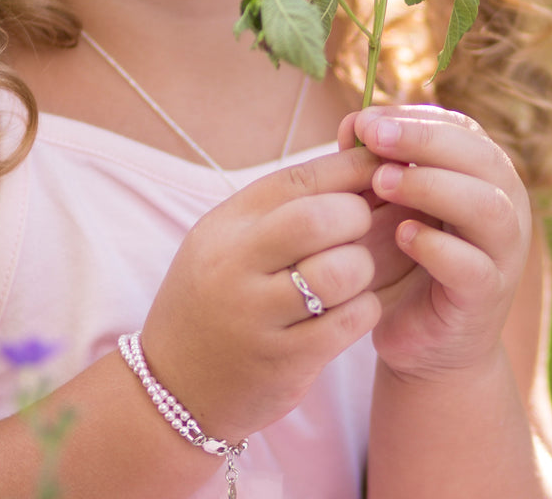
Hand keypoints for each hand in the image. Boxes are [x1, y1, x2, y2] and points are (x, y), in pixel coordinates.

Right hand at [141, 147, 382, 440]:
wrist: (173, 385)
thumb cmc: (214, 298)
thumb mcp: (227, 242)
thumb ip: (280, 208)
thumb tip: (354, 165)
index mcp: (225, 226)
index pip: (297, 179)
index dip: (348, 166)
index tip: (378, 165)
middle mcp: (236, 264)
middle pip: (319, 219)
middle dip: (357, 216)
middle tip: (359, 229)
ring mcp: (258, 315)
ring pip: (340, 272)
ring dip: (362, 268)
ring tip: (352, 274)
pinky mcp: (284, 361)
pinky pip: (349, 322)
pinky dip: (364, 309)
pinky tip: (351, 309)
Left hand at [338, 105, 531, 382]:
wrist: (423, 341)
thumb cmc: (405, 258)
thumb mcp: (389, 203)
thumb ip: (377, 162)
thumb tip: (351, 124)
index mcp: (485, 176)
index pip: (463, 129)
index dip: (416, 117)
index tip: (366, 119)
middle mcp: (506, 208)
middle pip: (482, 158)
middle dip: (424, 140)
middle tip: (372, 137)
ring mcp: (503, 255)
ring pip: (488, 208)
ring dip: (433, 187)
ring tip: (382, 182)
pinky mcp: (486, 298)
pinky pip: (473, 268)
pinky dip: (437, 247)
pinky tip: (401, 235)